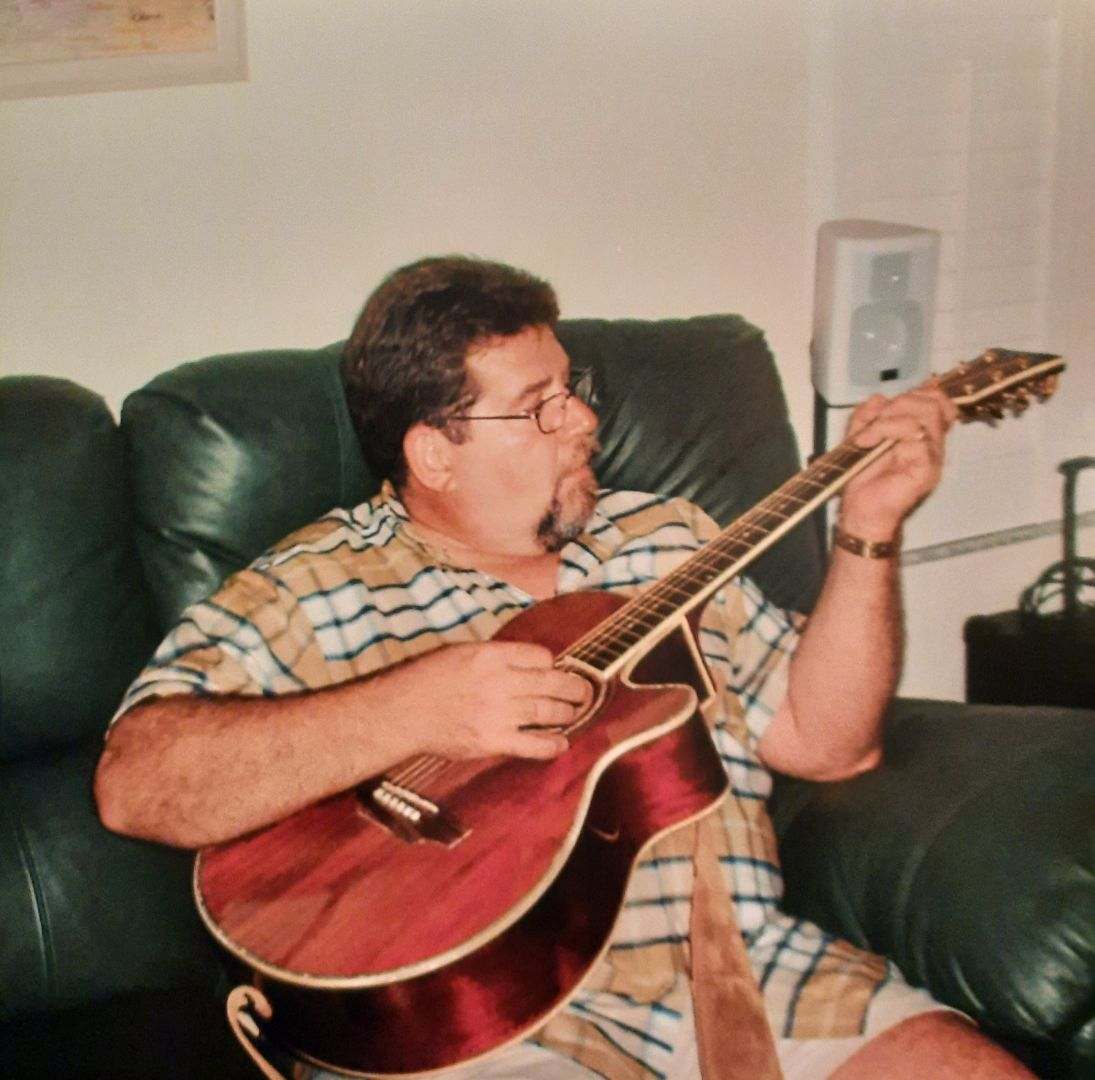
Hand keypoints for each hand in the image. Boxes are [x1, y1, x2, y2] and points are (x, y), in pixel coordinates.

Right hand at [378, 641, 592, 760]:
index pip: (539, 655)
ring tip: (575, 712)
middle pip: (551, 682)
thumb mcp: (460, 651)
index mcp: (491, 655)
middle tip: (584, 691)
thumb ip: (494, 656)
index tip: (551, 670)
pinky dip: (552, 744)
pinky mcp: (492, 741)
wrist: (403, 712)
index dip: (550, 663)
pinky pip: (532, 744)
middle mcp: (500, 681)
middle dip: (574, 687)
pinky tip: (562, 743)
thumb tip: (526, 663)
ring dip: (568, 712)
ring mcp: (498, 713)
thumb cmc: (427, 678)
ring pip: (548, 711)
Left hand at [838, 381, 957, 539]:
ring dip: (889, 419)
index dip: (919, 392)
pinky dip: (888, 432)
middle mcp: (932, 442)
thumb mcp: (860, 436)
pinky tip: (869, 443)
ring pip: (925, 416)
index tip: (890, 402)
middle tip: (873, 423)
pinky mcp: (927, 468)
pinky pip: (917, 437)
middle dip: (899, 404)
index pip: (938, 401)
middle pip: (932, 402)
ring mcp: (933, 456)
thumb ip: (868, 415)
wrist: (860, 509)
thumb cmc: (863, 477)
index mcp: (921, 433)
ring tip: (868, 436)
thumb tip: (878, 398)